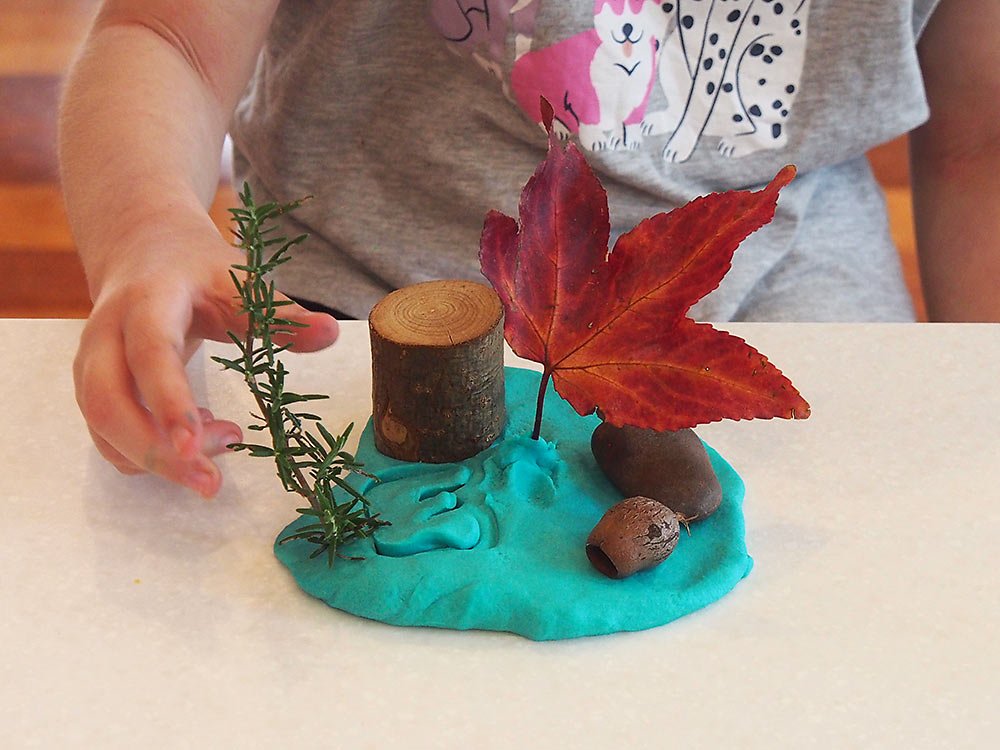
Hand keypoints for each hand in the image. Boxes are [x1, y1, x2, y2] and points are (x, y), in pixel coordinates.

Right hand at [73, 219, 338, 496]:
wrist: (143, 252)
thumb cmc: (197, 273)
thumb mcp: (241, 283)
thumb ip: (282, 314)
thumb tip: (331, 333)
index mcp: (146, 302)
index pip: (150, 354)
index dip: (170, 401)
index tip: (196, 444)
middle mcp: (106, 336)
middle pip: (109, 405)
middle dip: (157, 453)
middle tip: (212, 483)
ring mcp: (91, 366)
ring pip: (105, 429)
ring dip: (159, 457)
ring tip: (226, 441)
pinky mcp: (92, 391)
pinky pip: (110, 437)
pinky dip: (151, 452)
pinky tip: (199, 438)